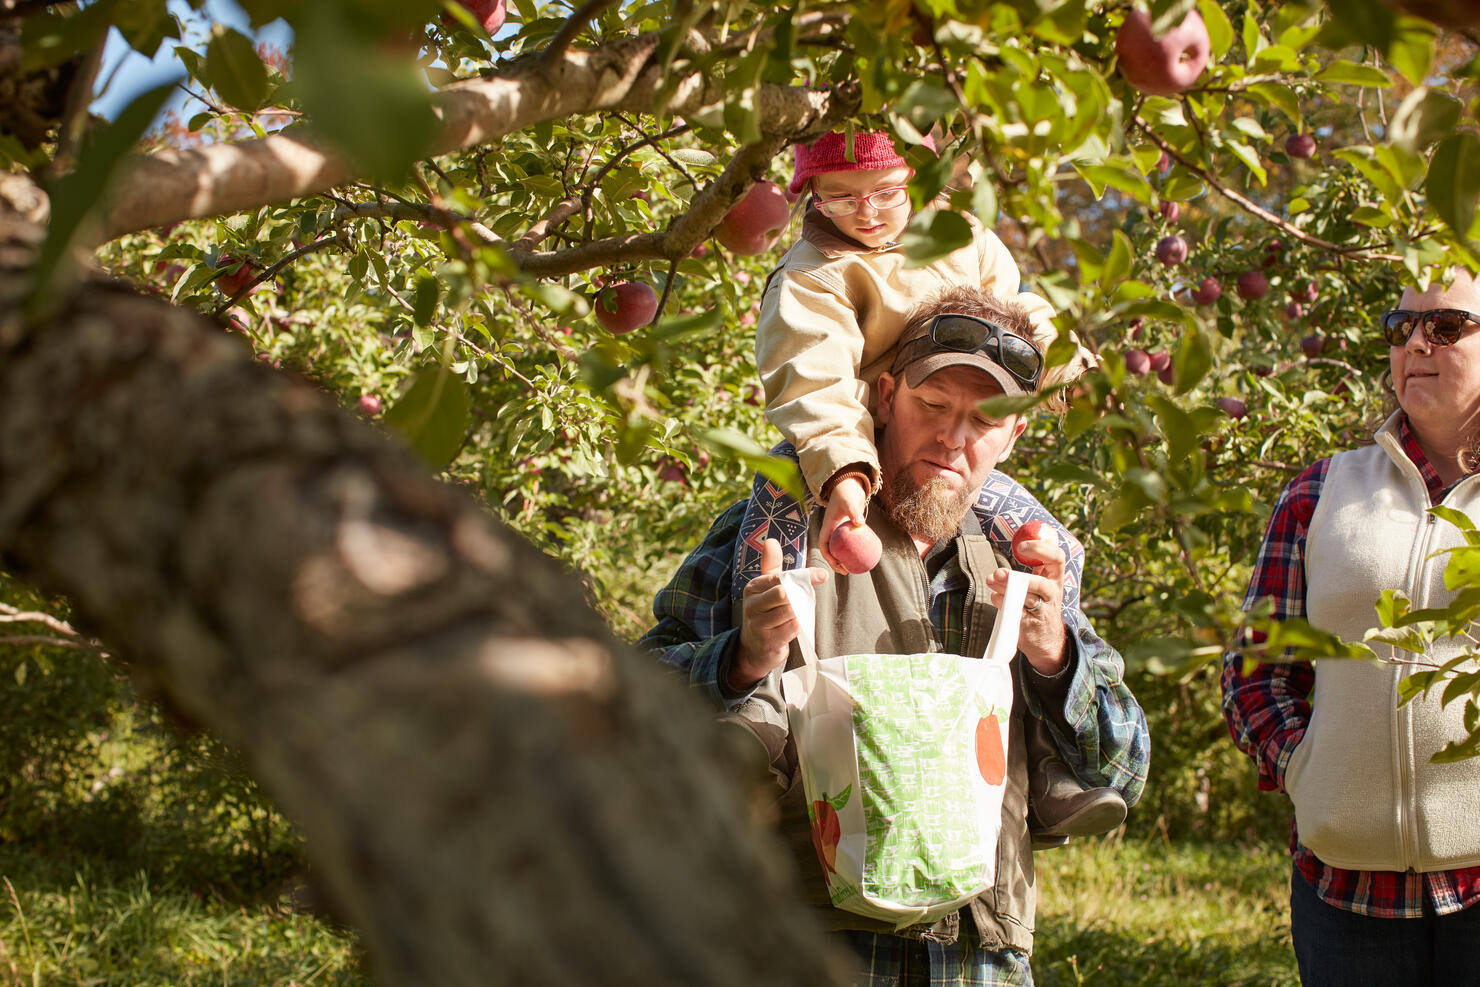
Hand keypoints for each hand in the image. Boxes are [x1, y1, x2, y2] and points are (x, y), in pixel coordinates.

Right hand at [731, 538, 829, 690]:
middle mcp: (752, 604)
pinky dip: (800, 625)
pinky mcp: (768, 641)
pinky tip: (796, 626)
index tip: (822, 575)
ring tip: (799, 614)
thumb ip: (771, 566)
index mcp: (753, 587)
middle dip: (800, 596)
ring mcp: (758, 624)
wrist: (754, 649)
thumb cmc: (765, 614)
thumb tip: (771, 540)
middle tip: (807, 599)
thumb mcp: (766, 588)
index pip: (781, 577)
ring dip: (801, 612)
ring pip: (791, 611)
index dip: (804, 576)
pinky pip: (793, 628)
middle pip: (784, 593)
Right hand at [818, 474, 868, 574]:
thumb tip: (860, 524)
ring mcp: (840, 529)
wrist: (849, 484)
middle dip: (836, 562)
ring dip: (845, 558)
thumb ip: (853, 512)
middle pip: (831, 550)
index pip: (824, 545)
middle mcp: (832, 529)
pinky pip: (850, 541)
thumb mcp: (849, 501)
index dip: (828, 557)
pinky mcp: (848, 527)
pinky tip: (864, 554)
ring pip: (840, 547)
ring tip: (855, 567)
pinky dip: (854, 549)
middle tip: (847, 571)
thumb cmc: (846, 492)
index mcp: (827, 526)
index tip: (838, 564)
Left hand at [985, 529, 1067, 674]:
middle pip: (1040, 584)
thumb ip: (1026, 572)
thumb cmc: (1039, 604)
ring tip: (991, 581)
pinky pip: (1016, 614)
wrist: (1046, 639)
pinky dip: (1003, 604)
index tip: (1021, 547)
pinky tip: (995, 597)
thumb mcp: (1040, 585)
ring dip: (1005, 590)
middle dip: (1018, 578)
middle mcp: (1052, 594)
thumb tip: (1002, 564)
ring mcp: (1043, 611)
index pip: (1057, 558)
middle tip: (999, 573)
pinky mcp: (1030, 625)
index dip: (1041, 549)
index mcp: (1055, 579)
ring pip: (1026, 599)